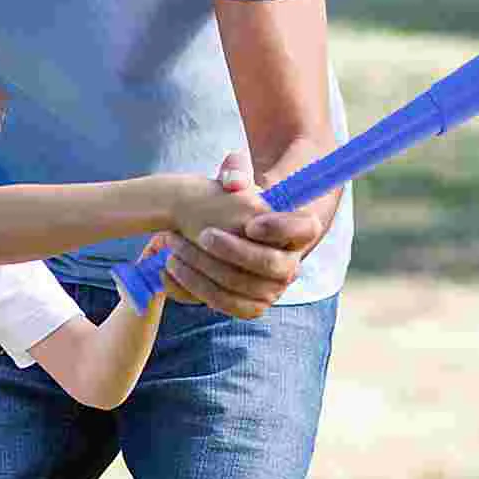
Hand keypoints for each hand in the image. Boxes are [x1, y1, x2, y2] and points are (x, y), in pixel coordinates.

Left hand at [163, 150, 326, 319]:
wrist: (224, 234)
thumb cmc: (234, 203)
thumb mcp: (236, 182)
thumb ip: (236, 172)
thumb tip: (233, 182)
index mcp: (299, 230)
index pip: (303, 229)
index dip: (279, 229)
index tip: (250, 224)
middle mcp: (291, 264)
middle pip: (271, 264)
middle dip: (235, 251)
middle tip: (203, 234)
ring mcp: (273, 290)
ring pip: (244, 286)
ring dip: (207, 269)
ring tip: (177, 249)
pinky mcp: (252, 306)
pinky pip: (228, 305)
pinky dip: (199, 289)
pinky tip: (175, 270)